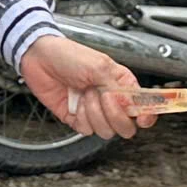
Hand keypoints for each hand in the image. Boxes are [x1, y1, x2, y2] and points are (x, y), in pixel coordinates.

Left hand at [20, 36, 148, 140]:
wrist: (40, 59)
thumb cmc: (69, 56)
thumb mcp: (100, 66)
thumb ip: (119, 88)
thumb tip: (132, 105)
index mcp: (122, 84)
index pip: (144, 106)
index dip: (147, 115)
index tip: (142, 117)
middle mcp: (111, 100)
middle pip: (126, 126)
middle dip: (115, 115)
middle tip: (104, 97)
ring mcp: (94, 111)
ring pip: (106, 130)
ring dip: (93, 112)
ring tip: (84, 94)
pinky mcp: (78, 119)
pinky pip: (87, 130)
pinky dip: (80, 117)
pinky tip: (74, 103)